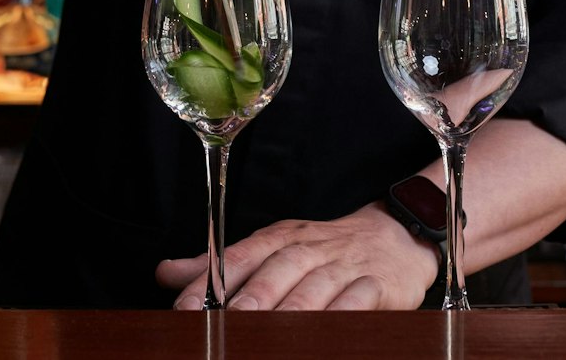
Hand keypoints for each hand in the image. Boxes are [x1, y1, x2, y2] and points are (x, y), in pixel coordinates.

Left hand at [155, 204, 438, 310]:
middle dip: (253, 295)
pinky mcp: (378, 284)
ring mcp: (345, 265)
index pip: (241, 256)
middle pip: (278, 268)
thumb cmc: (327, 249)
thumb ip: (222, 265)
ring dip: (294, 307)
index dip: (212, 280)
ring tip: (272, 330)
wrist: (398, 235)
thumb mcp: (274, 247)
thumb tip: (167, 273)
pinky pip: (360, 298)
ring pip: (317, 286)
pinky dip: (344, 311)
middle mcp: (310, 248)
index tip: (185, 306)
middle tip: (231, 318)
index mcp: (281, 238)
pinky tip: (328, 326)